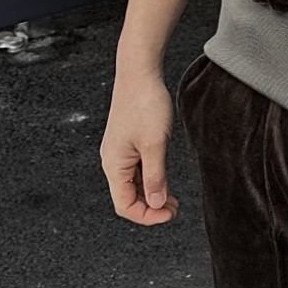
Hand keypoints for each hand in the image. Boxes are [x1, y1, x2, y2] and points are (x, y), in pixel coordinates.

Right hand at [100, 70, 180, 225]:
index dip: (147, 215)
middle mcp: (112, 161)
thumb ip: (155, 176)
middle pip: (128, 197)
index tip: (170, 213)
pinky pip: (136, 169)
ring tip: (173, 199)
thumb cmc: (144, 104)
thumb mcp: (154, 144)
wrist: (139, 72)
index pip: (125, 205)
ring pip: (133, 184)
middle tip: (175, 209)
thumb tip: (156, 203)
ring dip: (152, 194)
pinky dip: (150, 179)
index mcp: (114, 164)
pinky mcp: (127, 142)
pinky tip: (165, 179)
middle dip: (150, 207)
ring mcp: (119, 151)